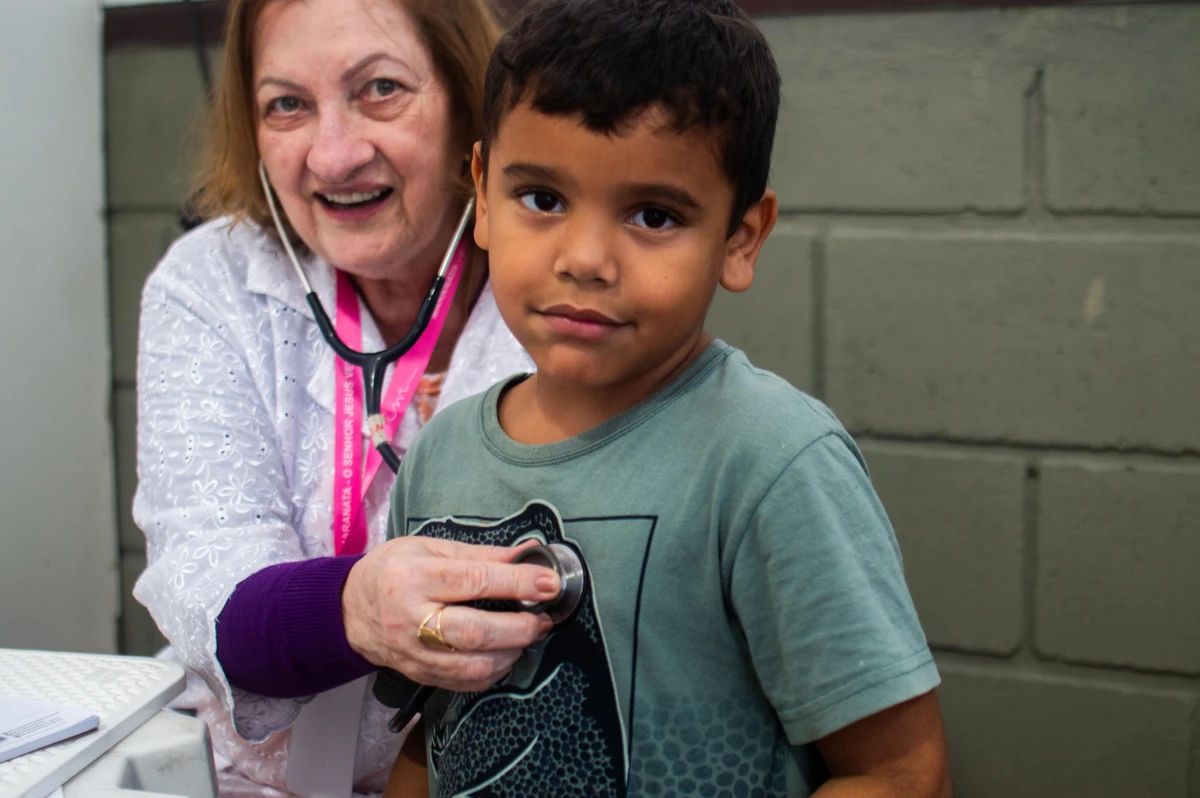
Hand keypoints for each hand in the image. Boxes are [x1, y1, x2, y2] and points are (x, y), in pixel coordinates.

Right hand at [342, 536, 560, 692]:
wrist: (349, 610)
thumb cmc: (392, 570)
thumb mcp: (429, 548)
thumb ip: (480, 553)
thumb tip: (527, 552)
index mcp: (415, 577)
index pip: (475, 581)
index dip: (518, 583)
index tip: (550, 583)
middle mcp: (412, 618)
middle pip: (475, 631)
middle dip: (519, 627)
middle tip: (543, 618)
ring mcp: (414, 652)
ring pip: (472, 664)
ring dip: (510, 653)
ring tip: (526, 636)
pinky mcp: (419, 674)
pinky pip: (464, 682)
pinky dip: (492, 672)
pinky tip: (503, 654)